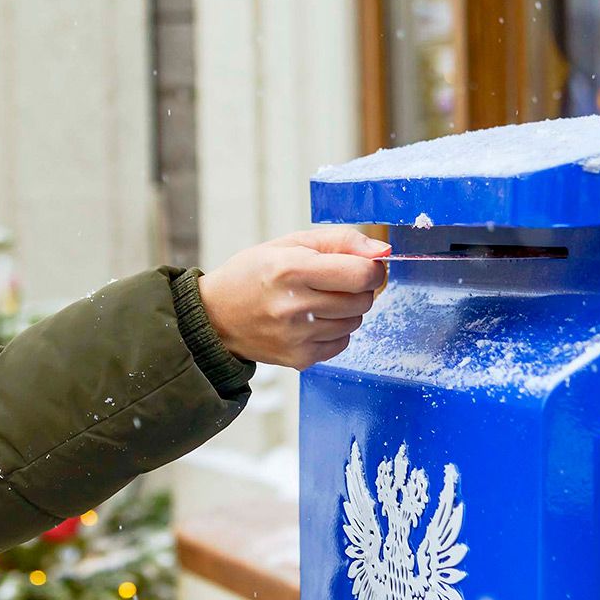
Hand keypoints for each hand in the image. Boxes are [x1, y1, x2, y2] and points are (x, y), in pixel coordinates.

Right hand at [196, 227, 388, 369]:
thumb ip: (340, 241)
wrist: (215, 317)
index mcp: (291, 269)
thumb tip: (383, 251)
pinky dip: (334, 331)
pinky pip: (342, 343)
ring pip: (355, 322)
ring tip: (318, 301)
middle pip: (363, 300)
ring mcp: (296, 337)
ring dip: (347, 310)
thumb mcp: (290, 243)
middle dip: (359, 288)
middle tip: (335, 282)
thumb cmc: (252, 274)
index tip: (364, 265)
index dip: (372, 268)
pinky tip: (311, 321)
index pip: (362, 274)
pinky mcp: (299, 359)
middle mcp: (294, 306)